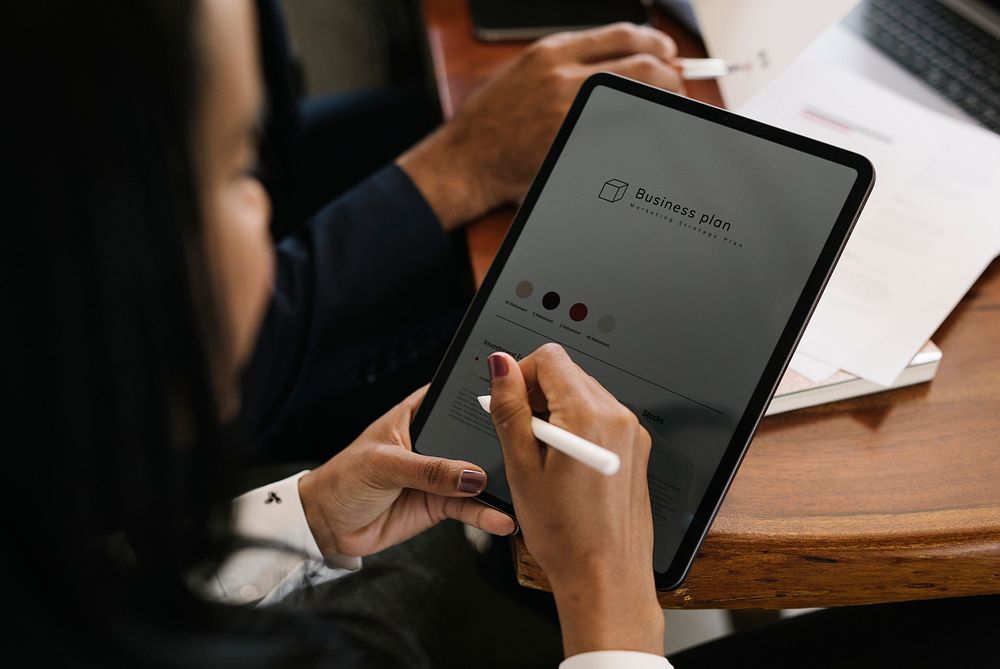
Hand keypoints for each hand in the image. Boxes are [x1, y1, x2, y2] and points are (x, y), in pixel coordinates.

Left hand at [298, 386, 515, 557]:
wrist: (327, 526)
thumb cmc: (343, 480)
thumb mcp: (384, 465)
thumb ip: (428, 470)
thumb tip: (470, 476)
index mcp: (418, 414)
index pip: (457, 398)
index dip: (485, 398)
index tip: (515, 401)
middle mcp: (435, 441)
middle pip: (475, 437)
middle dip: (500, 444)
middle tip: (526, 451)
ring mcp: (441, 474)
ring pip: (478, 475)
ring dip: (499, 483)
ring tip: (521, 490)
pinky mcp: (442, 503)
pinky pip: (471, 507)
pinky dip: (487, 513)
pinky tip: (503, 519)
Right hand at [398, 22, 682, 230]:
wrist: (465, 160)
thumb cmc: (489, 122)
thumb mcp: (523, 73)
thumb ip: (565, 63)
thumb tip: (613, 63)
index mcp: (551, 51)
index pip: (622, 35)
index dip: (655, 44)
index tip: (667, 54)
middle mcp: (563, 75)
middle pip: (642, 65)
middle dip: (669, 76)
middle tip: (675, 88)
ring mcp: (570, 110)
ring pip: (639, 98)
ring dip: (662, 104)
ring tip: (667, 112)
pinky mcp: (574, 142)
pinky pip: (624, 131)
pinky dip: (642, 131)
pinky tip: (646, 136)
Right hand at [486, 344, 662, 656]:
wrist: (606, 577)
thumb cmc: (566, 534)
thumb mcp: (521, 467)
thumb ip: (510, 408)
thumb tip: (501, 365)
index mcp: (588, 416)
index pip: (550, 357)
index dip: (520, 375)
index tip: (508, 403)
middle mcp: (617, 417)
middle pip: (568, 373)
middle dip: (537, 395)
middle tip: (522, 436)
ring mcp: (632, 432)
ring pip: (584, 394)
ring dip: (556, 412)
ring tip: (543, 457)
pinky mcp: (636, 448)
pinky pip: (601, 418)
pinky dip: (578, 428)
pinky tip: (565, 465)